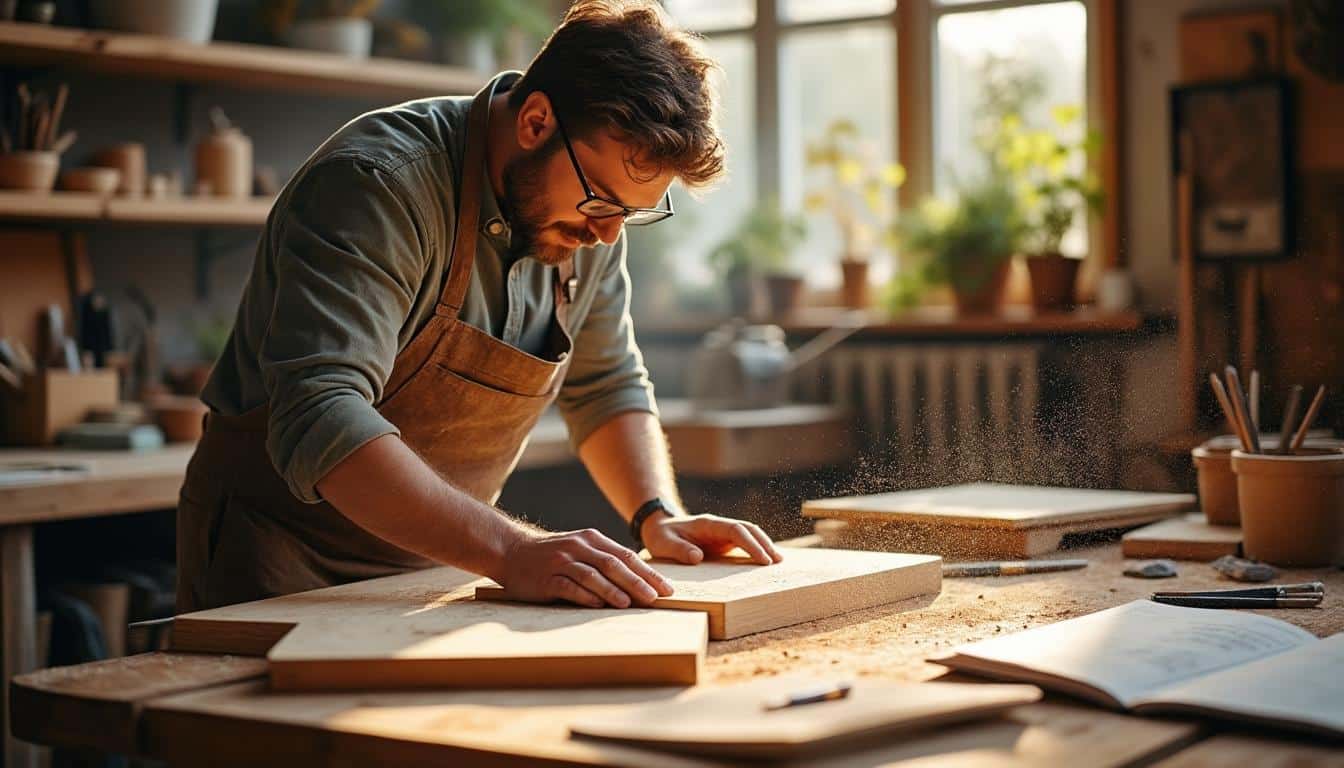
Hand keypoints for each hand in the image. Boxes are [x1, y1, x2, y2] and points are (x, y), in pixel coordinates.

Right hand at [494, 527, 672, 608]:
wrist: (511, 551)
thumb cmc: (553, 556)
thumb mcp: (581, 550)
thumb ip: (605, 561)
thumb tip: (639, 583)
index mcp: (592, 539)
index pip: (626, 556)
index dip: (648, 573)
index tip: (667, 589)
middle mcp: (579, 547)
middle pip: (614, 564)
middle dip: (637, 582)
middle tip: (656, 598)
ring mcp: (561, 561)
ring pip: (592, 574)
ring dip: (613, 590)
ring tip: (631, 603)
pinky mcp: (546, 577)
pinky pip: (568, 586)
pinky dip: (584, 595)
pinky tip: (597, 605)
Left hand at [642, 513, 782, 565]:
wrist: (659, 528)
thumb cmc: (661, 536)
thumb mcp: (663, 544)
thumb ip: (679, 549)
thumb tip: (698, 557)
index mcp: (708, 524)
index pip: (735, 530)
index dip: (751, 544)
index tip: (762, 559)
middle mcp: (719, 526)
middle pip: (748, 529)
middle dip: (764, 543)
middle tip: (777, 561)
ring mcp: (722, 533)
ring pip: (749, 534)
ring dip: (764, 545)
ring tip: (778, 562)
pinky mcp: (723, 541)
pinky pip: (744, 542)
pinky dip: (757, 549)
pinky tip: (766, 561)